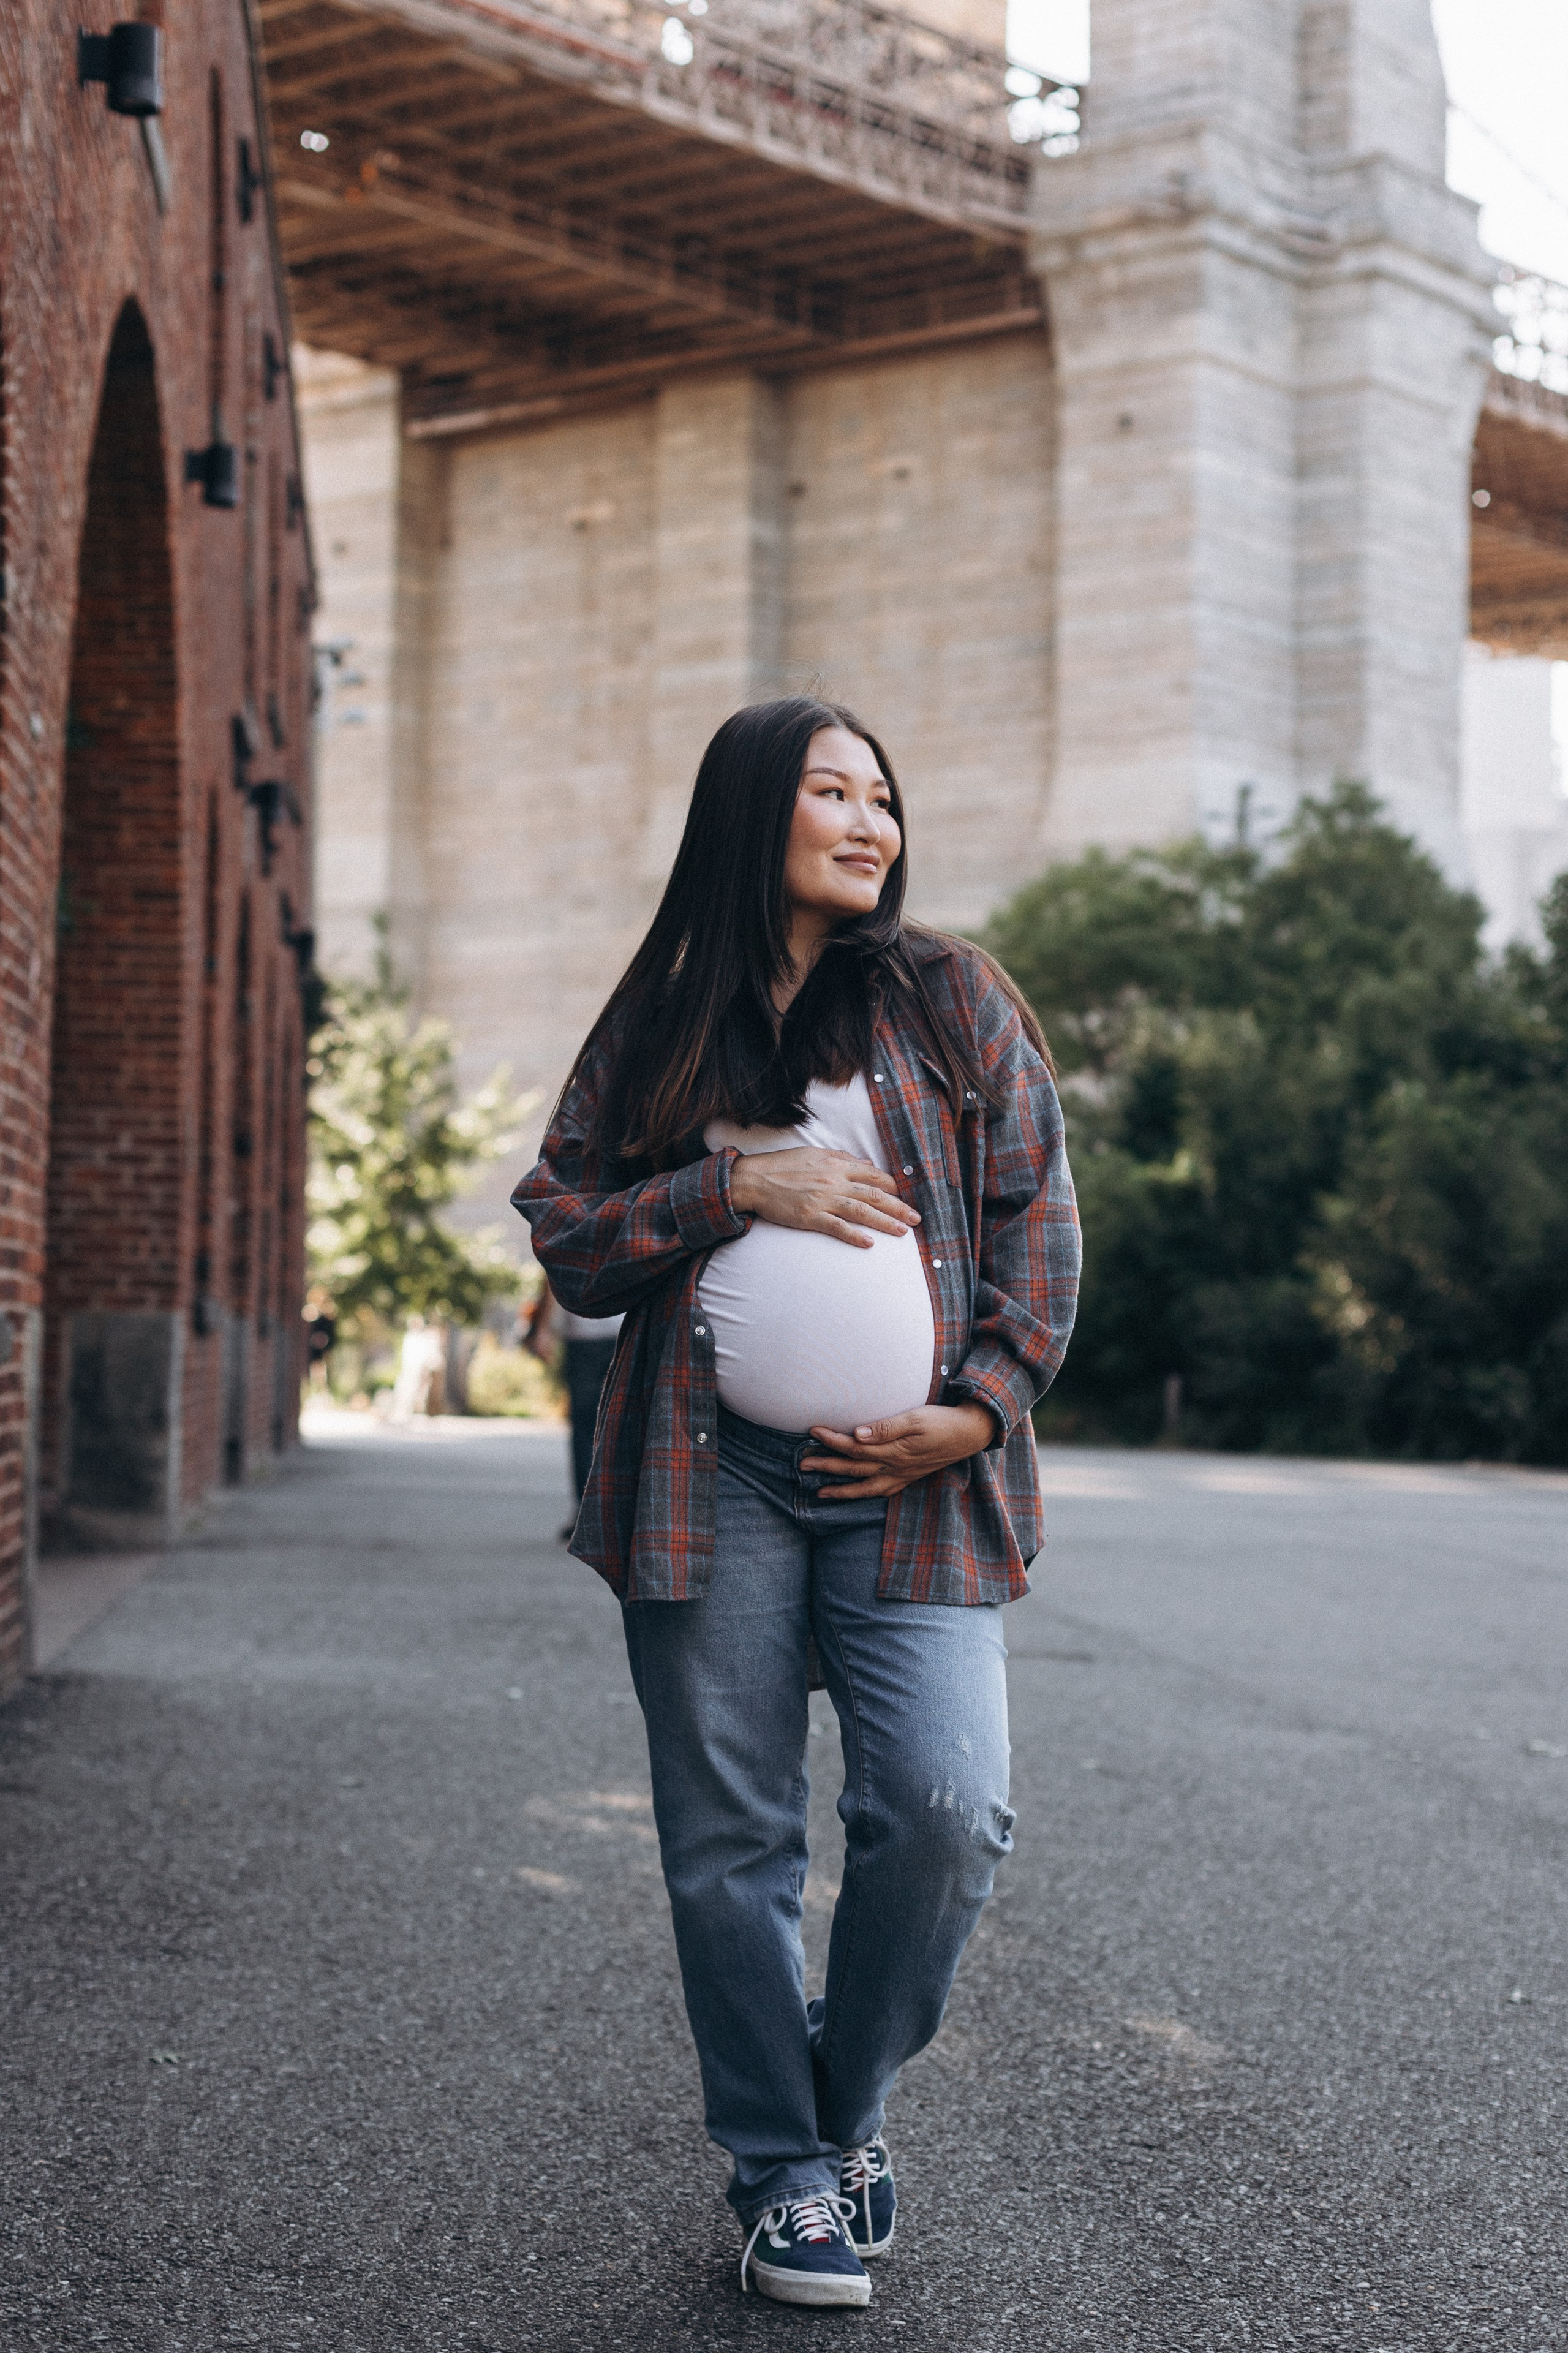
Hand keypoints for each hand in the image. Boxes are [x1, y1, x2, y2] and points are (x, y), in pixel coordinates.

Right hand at [728, 1147, 918, 1249]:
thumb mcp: (815, 1153)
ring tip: (904, 1232)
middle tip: (917, 1218)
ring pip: (862, 1211)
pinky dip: (855, 1235)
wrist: (754, 1179)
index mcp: (836, 1164)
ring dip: (885, 1222)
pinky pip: (838, 1228)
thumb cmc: (783, 1165)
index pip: (873, 1175)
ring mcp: (823, 1200)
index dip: (894, 1186)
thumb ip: (842, 1158)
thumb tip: (866, 1164)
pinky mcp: (810, 1217)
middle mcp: (834, 1181)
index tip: (907, 1195)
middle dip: (899, 1207)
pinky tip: (870, 1243)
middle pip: (874, 1194)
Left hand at [801, 1401, 996, 1498]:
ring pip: (865, 1487)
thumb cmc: (942, 1421)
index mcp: (893, 1450)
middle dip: (826, 1466)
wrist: (970, 1433)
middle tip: (801, 1463)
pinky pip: (882, 1490)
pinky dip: (865, 1494)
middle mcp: (894, 1466)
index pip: (854, 1447)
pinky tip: (857, 1493)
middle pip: (853, 1468)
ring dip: (841, 1490)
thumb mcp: (915, 1418)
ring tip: (820, 1492)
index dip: (831, 1440)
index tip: (812, 1431)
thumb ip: (885, 1427)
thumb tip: (857, 1434)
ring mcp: (902, 1474)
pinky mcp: (909, 1476)